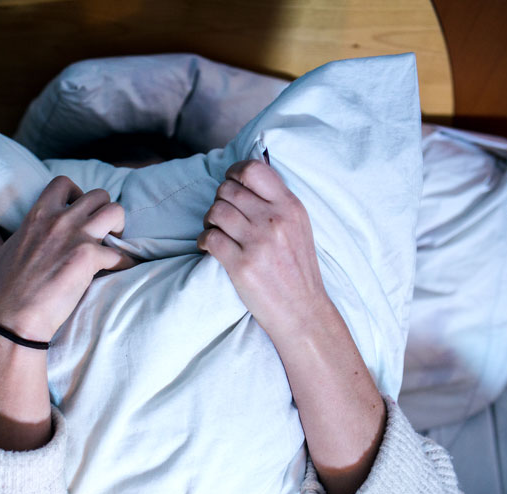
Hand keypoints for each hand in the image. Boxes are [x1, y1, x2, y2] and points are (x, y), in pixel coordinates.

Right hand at [0, 176, 135, 341]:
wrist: (14, 319)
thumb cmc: (3, 288)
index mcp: (37, 214)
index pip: (64, 183)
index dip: (77, 194)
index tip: (78, 211)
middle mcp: (59, 220)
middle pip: (99, 195)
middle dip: (104, 210)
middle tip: (103, 230)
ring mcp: (75, 238)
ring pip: (115, 212)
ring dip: (119, 226)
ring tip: (114, 242)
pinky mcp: (88, 259)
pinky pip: (119, 253)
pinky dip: (122, 262)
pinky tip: (118, 270)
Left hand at [197, 160, 328, 339]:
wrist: (302, 311)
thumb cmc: (297, 270)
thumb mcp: (298, 227)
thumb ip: (277, 203)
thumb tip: (246, 179)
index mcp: (291, 206)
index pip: (254, 169)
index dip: (234, 173)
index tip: (230, 184)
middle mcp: (275, 220)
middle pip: (228, 190)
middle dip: (219, 200)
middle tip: (221, 216)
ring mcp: (258, 242)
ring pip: (216, 211)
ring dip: (209, 220)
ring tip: (215, 231)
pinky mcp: (242, 265)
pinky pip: (209, 238)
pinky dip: (203, 240)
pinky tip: (209, 247)